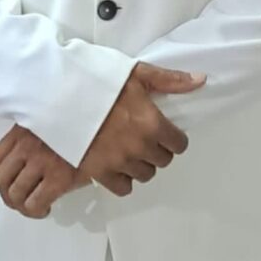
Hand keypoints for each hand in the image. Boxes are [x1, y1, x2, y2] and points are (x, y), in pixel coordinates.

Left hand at [0, 125, 90, 218]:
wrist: (109, 121)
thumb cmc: (86, 120)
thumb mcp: (56, 118)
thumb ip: (42, 131)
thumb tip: (39, 147)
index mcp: (24, 129)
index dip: (1, 176)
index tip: (9, 182)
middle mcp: (27, 145)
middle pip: (2, 179)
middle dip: (9, 195)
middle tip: (20, 201)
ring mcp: (40, 162)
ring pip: (16, 194)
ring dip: (23, 206)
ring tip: (35, 208)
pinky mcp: (57, 178)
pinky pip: (35, 203)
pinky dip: (36, 211)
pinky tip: (46, 209)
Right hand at [79, 63, 205, 197]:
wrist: (60, 94)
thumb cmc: (98, 79)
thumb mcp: (136, 73)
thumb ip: (170, 80)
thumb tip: (200, 80)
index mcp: (152, 122)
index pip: (178, 143)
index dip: (174, 138)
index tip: (165, 132)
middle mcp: (139, 146)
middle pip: (163, 160)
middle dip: (158, 150)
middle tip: (146, 138)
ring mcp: (119, 162)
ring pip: (145, 175)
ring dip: (142, 164)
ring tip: (130, 150)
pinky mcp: (100, 172)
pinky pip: (123, 187)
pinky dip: (123, 179)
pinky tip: (117, 165)